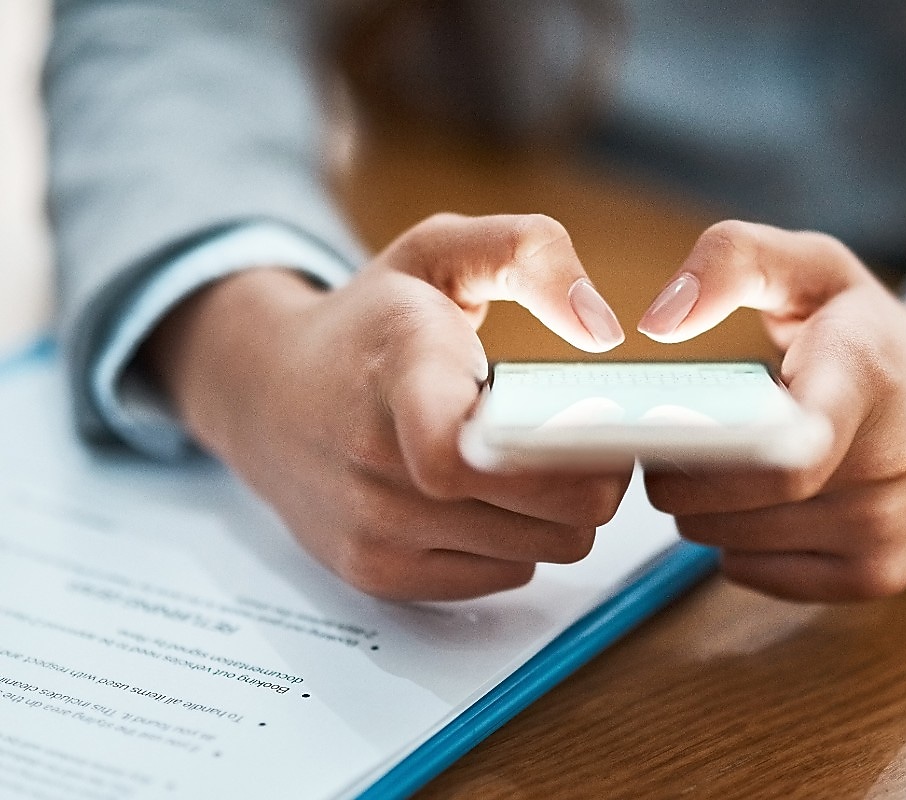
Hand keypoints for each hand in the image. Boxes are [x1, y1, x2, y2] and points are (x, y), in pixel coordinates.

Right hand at [145, 213, 630, 600]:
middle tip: (578, 430)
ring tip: (525, 457)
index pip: (457, 453)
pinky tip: (487, 495)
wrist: (263, 392)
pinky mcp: (380, 575)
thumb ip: (530, 251)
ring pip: (548, 547)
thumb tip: (599, 328)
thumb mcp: (441, 251)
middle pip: (553, 508)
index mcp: (401, 369)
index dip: (545, 454)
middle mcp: (378, 461)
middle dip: (592, 470)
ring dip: (559, 509)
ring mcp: (374, 529)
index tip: (582, 418)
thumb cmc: (370, 322)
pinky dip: (518, 539)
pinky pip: (510, 574)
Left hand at [638, 221, 905, 601]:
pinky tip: (764, 499)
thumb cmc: (875, 335)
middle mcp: (887, 466)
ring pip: (727, 540)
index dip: (719, 453)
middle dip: (678, 469)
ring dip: (703, 505)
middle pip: (732, 500)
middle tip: (678, 433)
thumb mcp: (814, 268)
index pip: (791, 448)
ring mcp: (885, 533)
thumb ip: (733, 260)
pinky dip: (734, 540)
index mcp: (865, 378)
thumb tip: (661, 320)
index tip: (669, 428)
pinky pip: (749, 572)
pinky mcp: (876, 578)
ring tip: (732, 459)